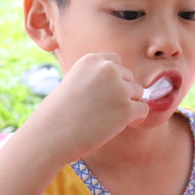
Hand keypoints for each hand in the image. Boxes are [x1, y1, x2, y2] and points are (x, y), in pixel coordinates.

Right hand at [26, 53, 149, 162]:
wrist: (51, 134)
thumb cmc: (60, 112)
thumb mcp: (75, 81)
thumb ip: (98, 77)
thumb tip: (124, 82)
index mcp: (93, 59)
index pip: (117, 63)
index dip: (113, 79)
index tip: (102, 94)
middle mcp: (108, 69)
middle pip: (129, 78)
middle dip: (121, 92)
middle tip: (103, 110)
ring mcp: (119, 88)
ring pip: (138, 93)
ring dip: (128, 105)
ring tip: (108, 118)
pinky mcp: (127, 108)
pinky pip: (143, 109)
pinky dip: (136, 118)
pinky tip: (121, 125)